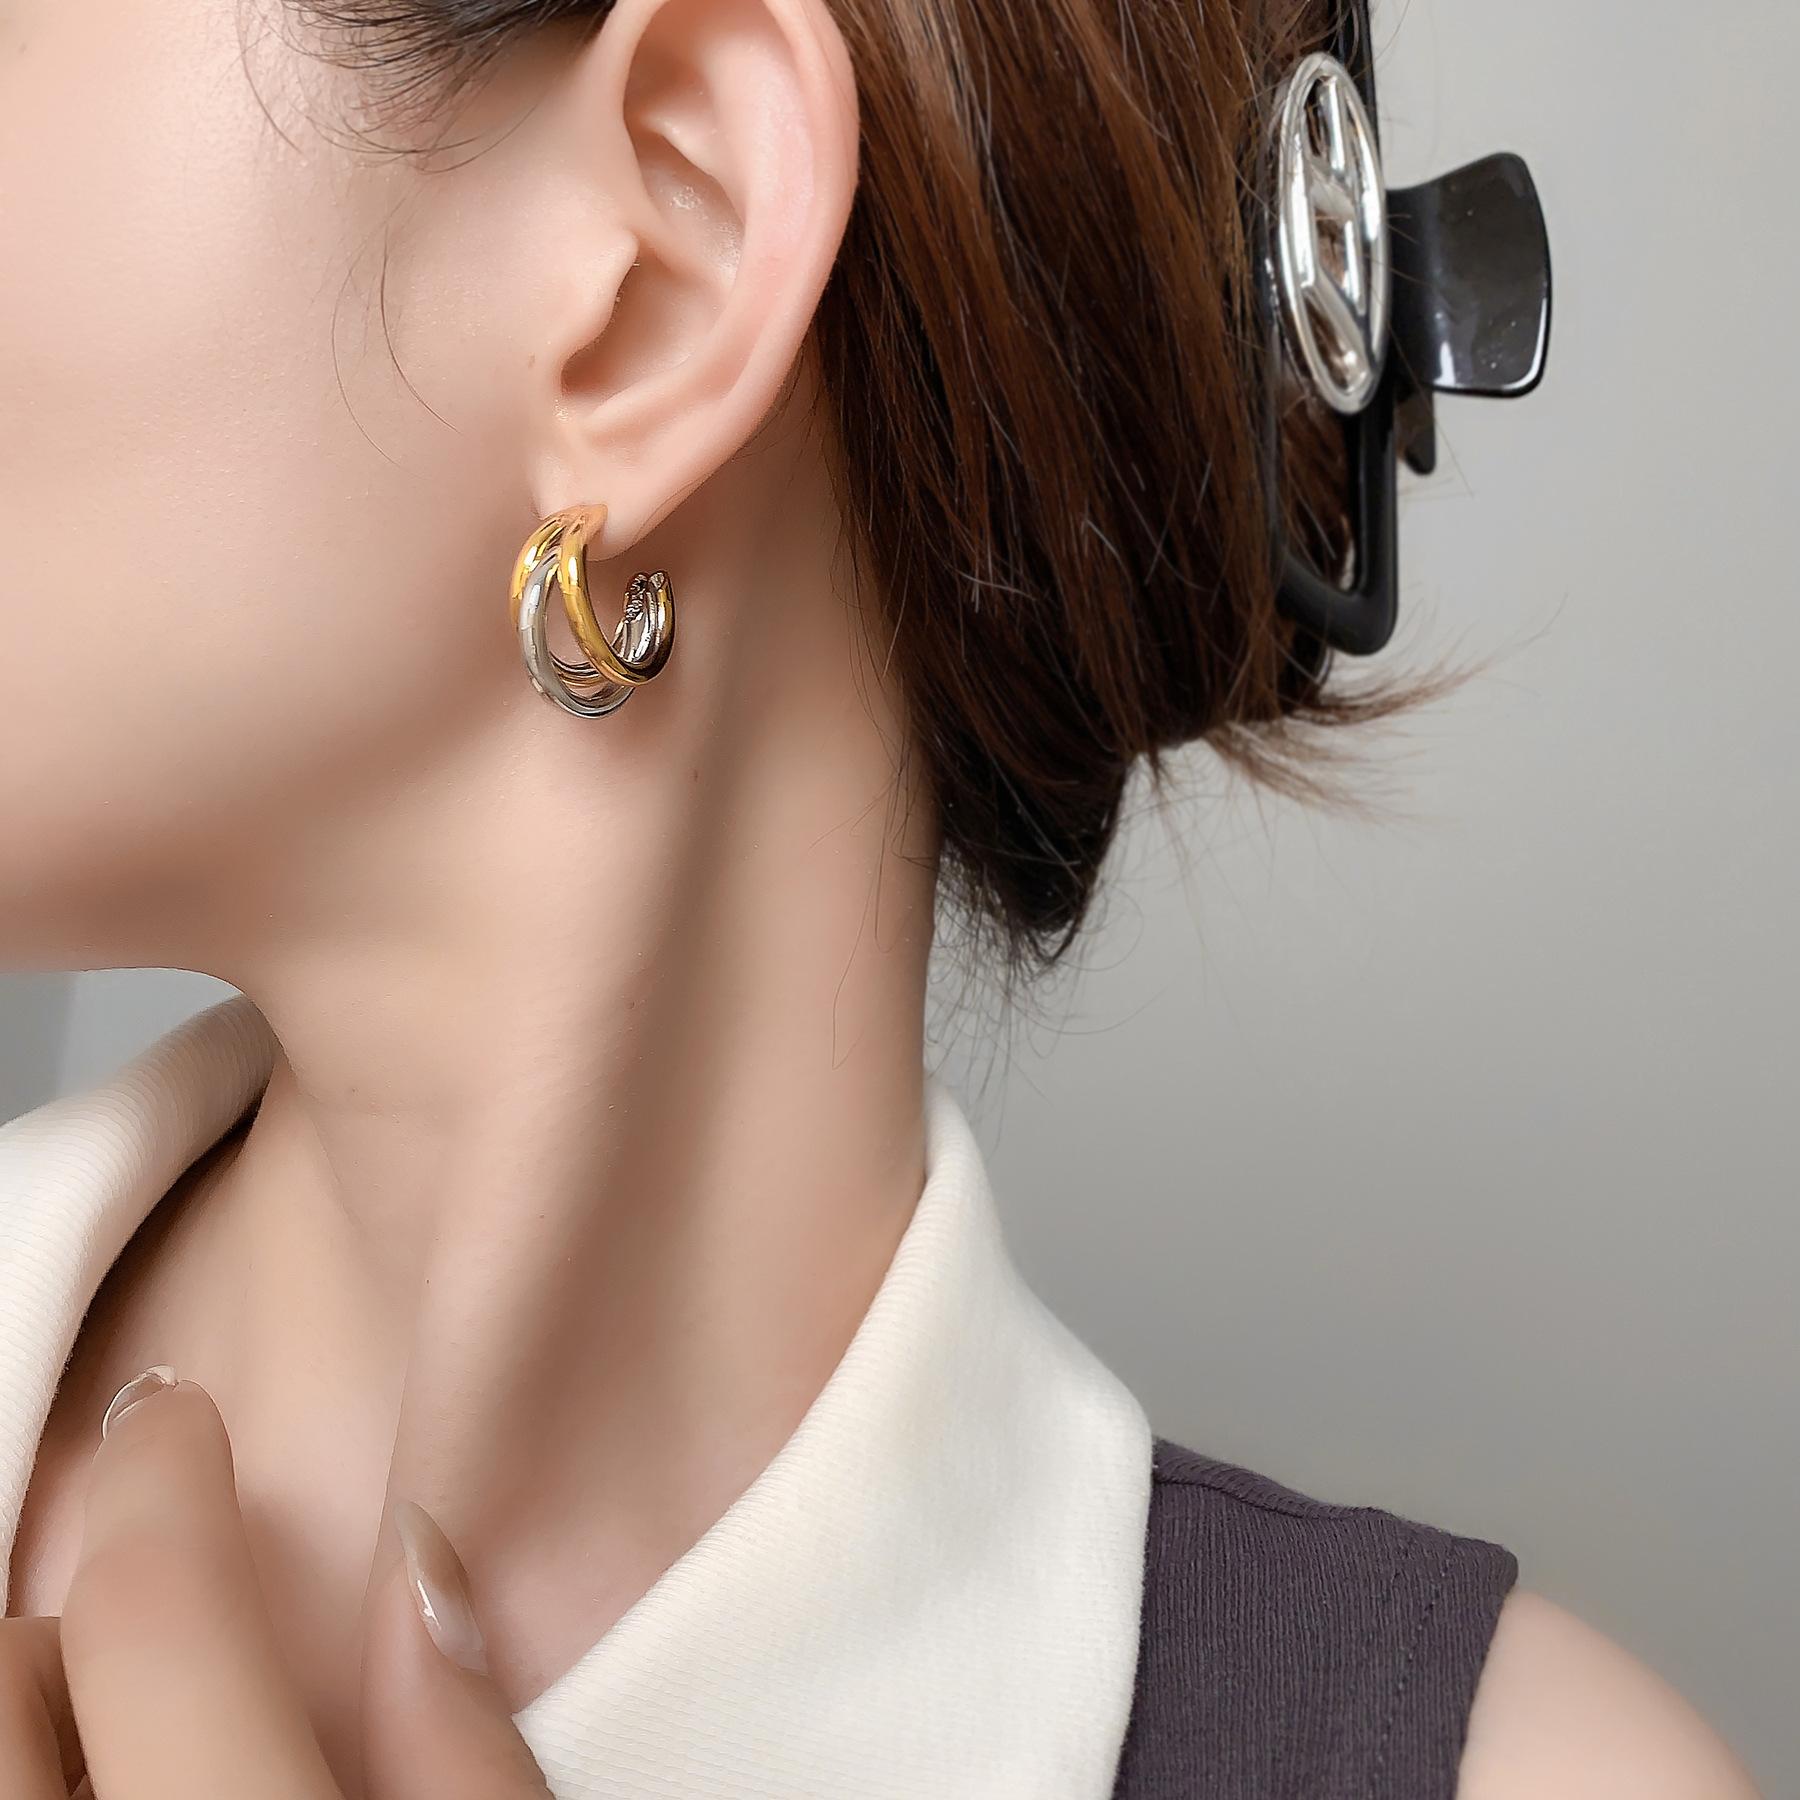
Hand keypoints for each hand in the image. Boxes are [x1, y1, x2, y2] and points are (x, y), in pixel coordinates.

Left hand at [0, 1373, 552, 1797]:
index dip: (159, 1484)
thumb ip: (465, 1756)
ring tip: (139, 1750)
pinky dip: (35, 1779)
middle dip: (75, 1624)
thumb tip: (420, 1565)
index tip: (171, 1417)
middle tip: (180, 1647)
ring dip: (44, 1713)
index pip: (160, 1625)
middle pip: (5, 1673)